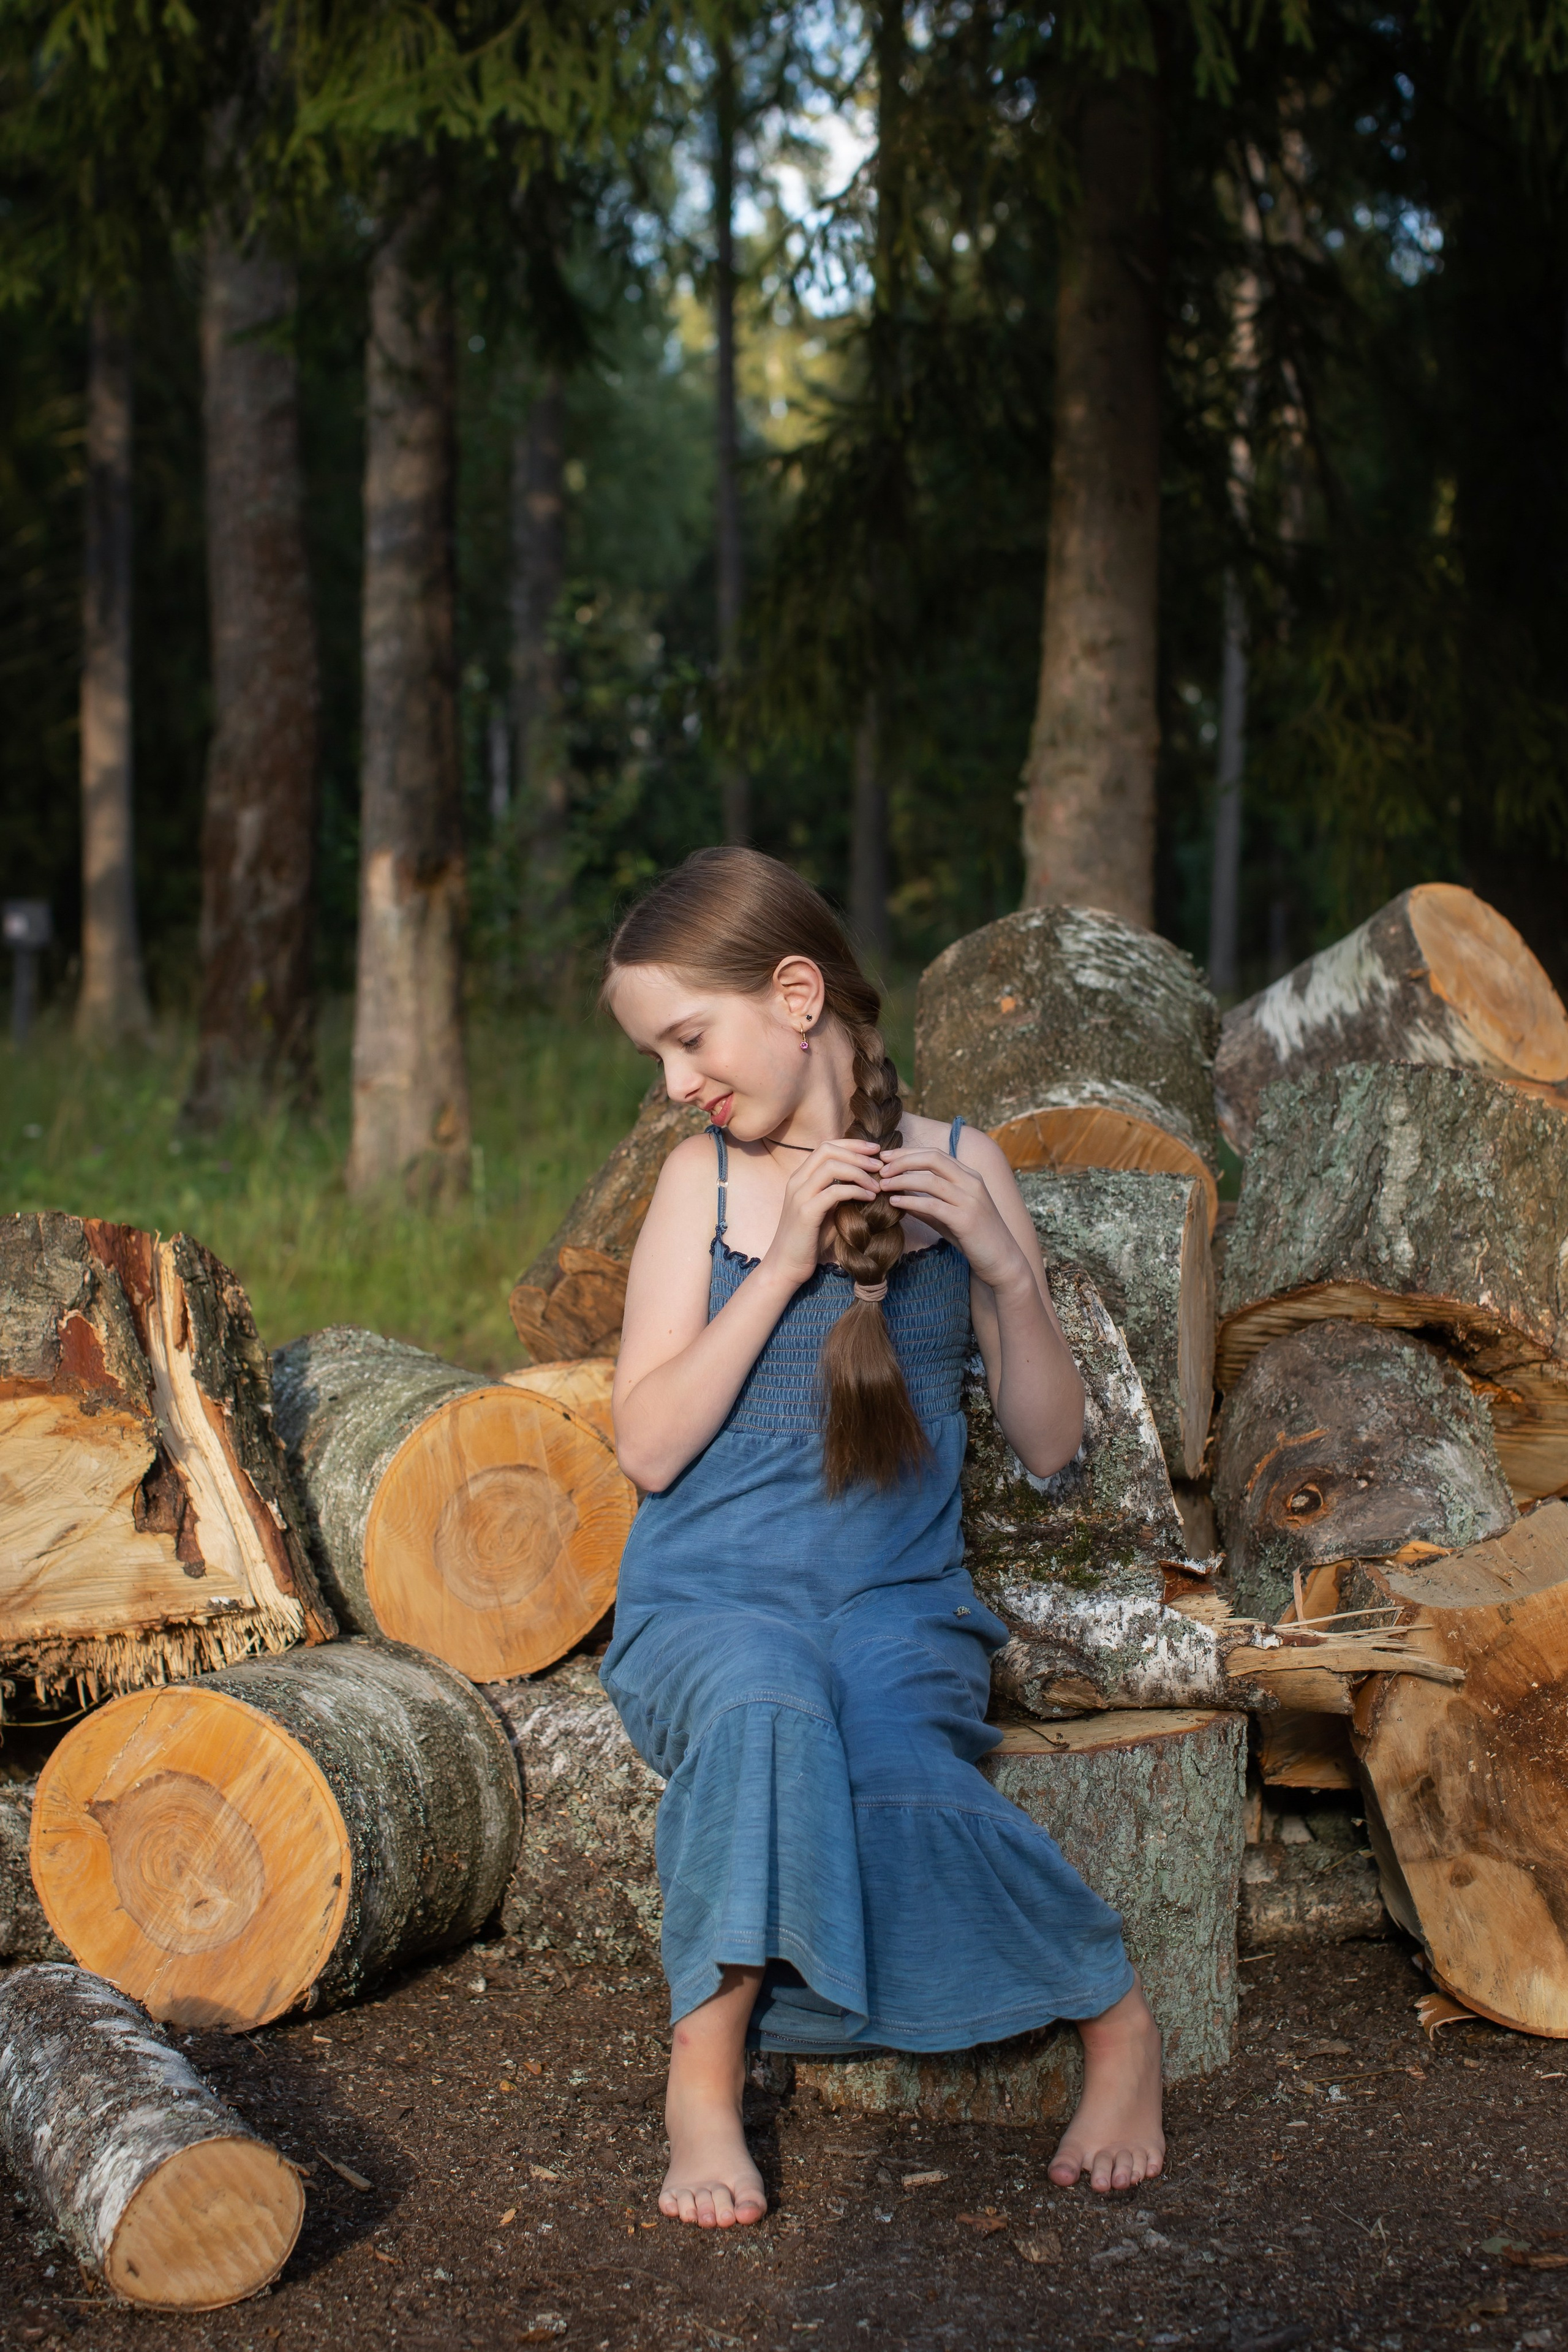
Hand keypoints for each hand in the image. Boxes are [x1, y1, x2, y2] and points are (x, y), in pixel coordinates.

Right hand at [760, 1138, 882, 1290]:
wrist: (785, 1266)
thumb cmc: (808, 1240)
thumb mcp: (826, 1211)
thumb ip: (839, 1194)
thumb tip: (869, 1182)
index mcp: (800, 1178)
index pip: (826, 1147)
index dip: (852, 1145)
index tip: (874, 1150)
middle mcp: (797, 1181)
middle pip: (828, 1150)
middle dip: (858, 1154)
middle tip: (880, 1164)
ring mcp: (799, 1195)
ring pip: (831, 1167)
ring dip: (859, 1172)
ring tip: (877, 1185)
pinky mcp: (806, 1212)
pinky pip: (834, 1191)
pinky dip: (855, 1191)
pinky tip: (869, 1199)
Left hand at [878, 1145, 1033, 1294]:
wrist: (1002, 1260)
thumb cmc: (974, 1237)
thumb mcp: (948, 1216)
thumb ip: (927, 1204)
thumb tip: (899, 1196)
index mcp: (970, 1176)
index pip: (935, 1154)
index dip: (908, 1153)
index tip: (886, 1157)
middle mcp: (972, 1182)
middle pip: (933, 1159)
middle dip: (903, 1160)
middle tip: (881, 1168)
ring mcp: (970, 1200)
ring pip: (931, 1180)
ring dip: (902, 1180)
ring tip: (883, 1185)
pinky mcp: (966, 1219)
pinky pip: (933, 1205)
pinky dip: (911, 1201)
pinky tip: (895, 1202)